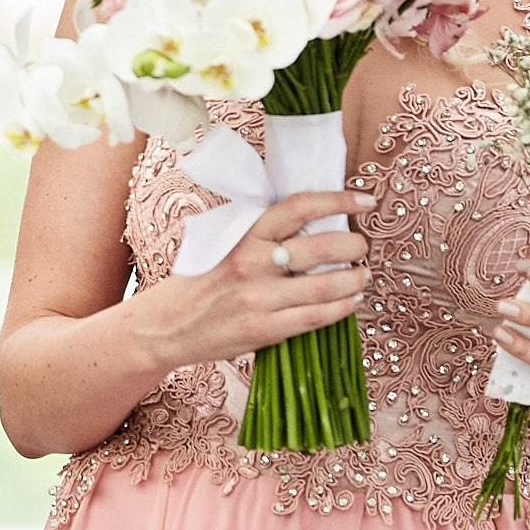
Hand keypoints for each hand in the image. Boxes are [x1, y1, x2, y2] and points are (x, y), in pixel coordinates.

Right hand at [134, 190, 375, 369]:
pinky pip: (317, 317)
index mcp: (243, 236)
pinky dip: (343, 308)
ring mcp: (260, 299)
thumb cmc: (196, 282)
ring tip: (362, 276)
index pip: (299, 208)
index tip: (363, 200)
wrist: (166, 324)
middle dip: (354, 245)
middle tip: (360, 247)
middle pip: (323, 247)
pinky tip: (351, 301)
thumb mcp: (221, 245)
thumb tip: (309, 224)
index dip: (338, 200)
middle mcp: (253, 264)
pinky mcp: (265, 329)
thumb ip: (259, 235)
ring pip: (327, 286)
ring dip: (355, 279)